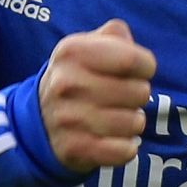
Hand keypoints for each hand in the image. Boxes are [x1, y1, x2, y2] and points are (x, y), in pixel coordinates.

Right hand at [38, 19, 155, 172]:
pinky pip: (125, 151)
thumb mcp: (87, 46)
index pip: (133, 59)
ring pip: (135, 123)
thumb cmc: (77, 77)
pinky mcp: (75, 149)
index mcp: (72, 51)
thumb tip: (131, 46)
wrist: (39, 122)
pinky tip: (113, 139)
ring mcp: (69, 119)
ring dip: (133, 122)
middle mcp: (67, 84)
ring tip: (116, 117)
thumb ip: (114, 35)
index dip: (146, 66)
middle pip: (140, 92)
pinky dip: (126, 147)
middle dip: (138, 95)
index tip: (138, 71)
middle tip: (122, 97)